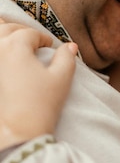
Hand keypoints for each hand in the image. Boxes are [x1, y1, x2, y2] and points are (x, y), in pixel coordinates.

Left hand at [0, 21, 77, 148]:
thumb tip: (70, 46)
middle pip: (6, 29)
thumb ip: (67, 58)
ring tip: (11, 42)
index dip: (43, 39)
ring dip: (3, 35)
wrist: (18, 133)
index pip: (30, 34)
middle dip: (21, 32)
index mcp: (16, 46)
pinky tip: (3, 58)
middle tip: (31, 41)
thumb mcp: (61, 79)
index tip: (49, 47)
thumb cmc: (40, 105)